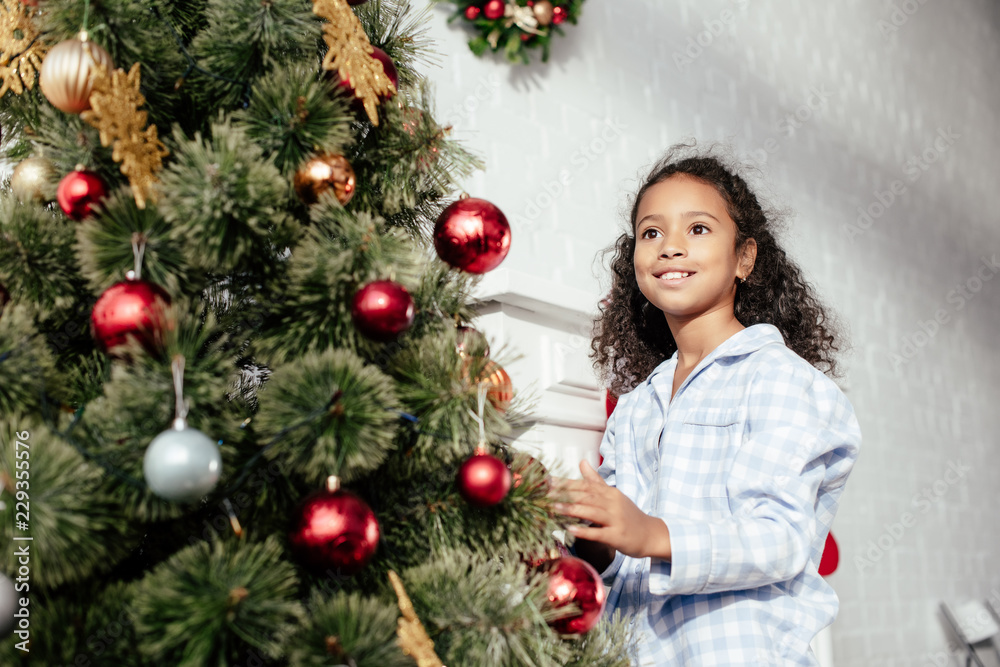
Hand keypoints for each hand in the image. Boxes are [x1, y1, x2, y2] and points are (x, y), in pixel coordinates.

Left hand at [552, 460, 670, 560]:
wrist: (651, 534)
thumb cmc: (629, 515)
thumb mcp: (613, 495)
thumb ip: (596, 480)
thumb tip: (582, 462)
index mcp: (610, 492)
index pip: (585, 485)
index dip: (565, 483)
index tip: (547, 482)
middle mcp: (613, 503)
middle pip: (586, 496)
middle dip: (564, 494)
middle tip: (545, 494)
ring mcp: (616, 519)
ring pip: (591, 512)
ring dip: (571, 509)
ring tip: (554, 508)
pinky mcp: (618, 536)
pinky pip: (599, 532)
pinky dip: (585, 530)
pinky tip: (571, 529)